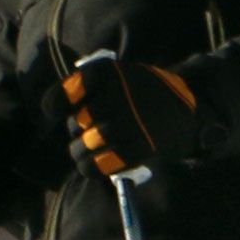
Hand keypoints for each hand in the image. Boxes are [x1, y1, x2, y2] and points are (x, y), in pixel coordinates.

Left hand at [63, 54, 203, 181]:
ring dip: (81, 151)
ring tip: (90, 147)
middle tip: (90, 128)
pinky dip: (92, 167)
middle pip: (75, 124)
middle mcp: (117, 95)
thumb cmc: (139, 91)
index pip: (64, 94)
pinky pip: (100, 165)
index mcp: (106, 72)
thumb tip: (53, 109)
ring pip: (84, 147)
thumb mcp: (113, 74)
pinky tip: (95, 162)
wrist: (186, 104)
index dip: (56, 105)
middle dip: (76, 130)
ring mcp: (129, 122)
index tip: (59, 110)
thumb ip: (81, 87)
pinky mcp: (140, 146)